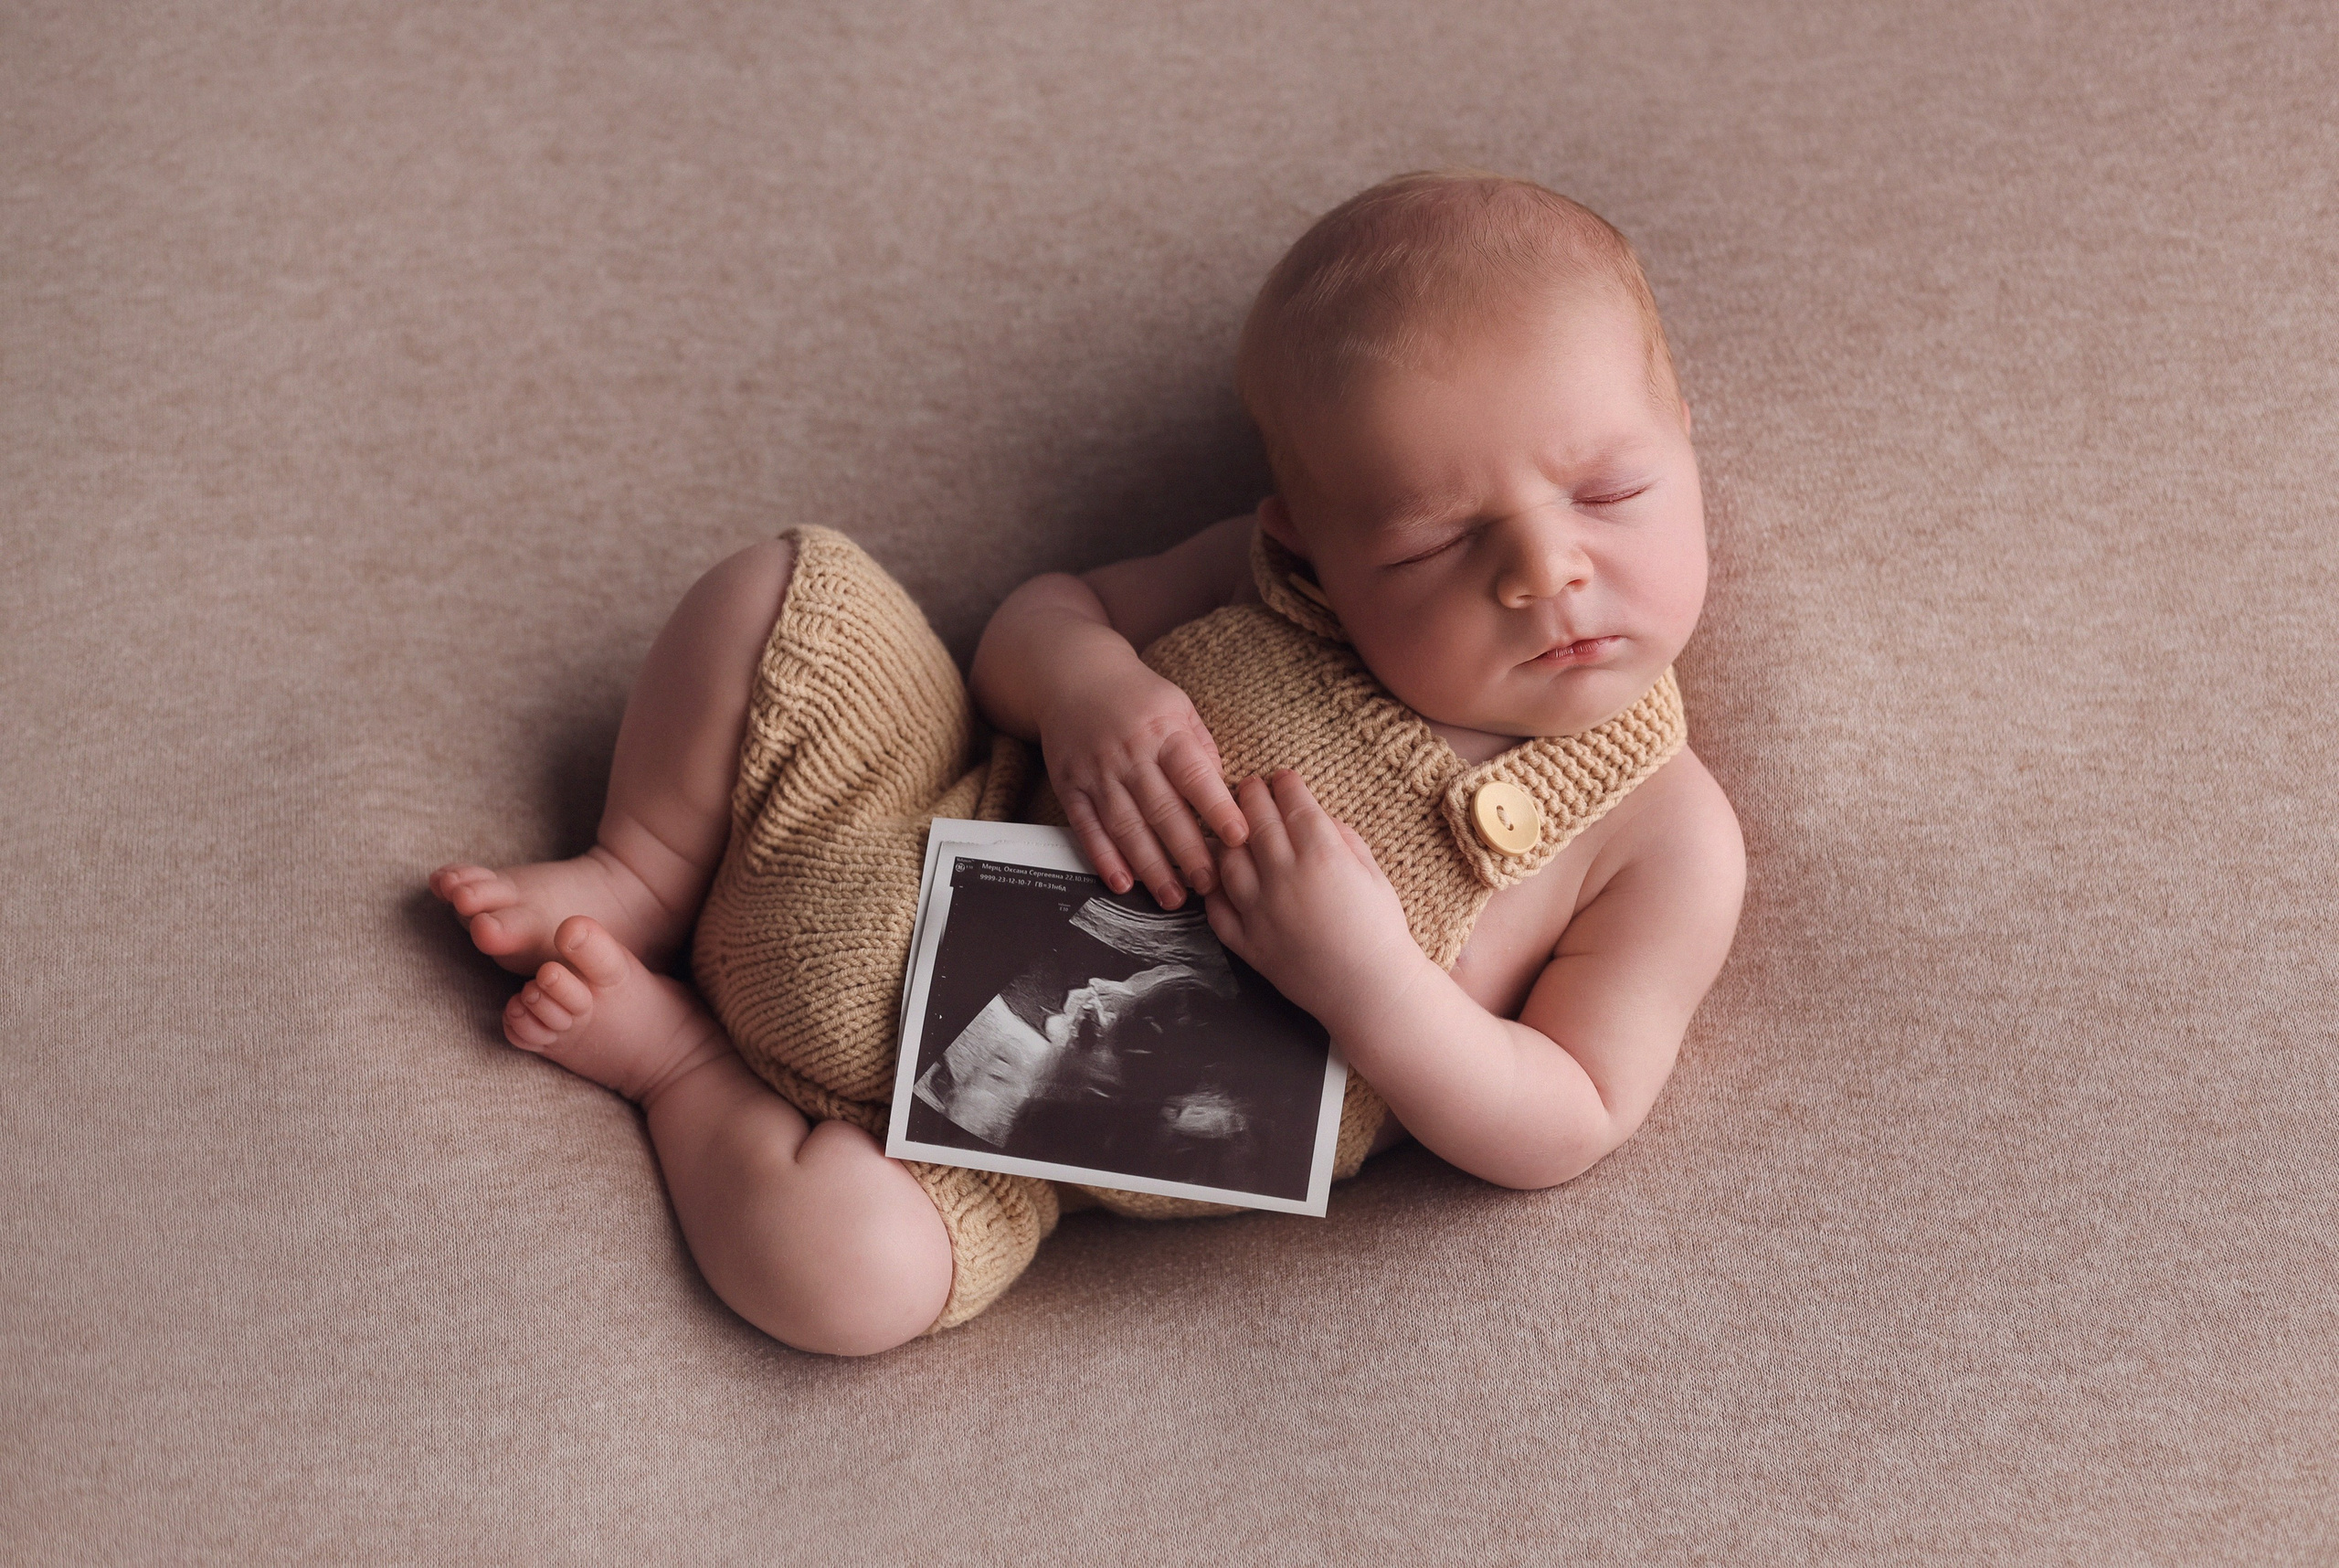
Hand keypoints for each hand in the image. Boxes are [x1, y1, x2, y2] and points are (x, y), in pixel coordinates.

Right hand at [1041, 664, 1248, 908]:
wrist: (1072, 677)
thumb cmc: (1137, 697)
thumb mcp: (1178, 707)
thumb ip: (1201, 749)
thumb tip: (1225, 794)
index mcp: (1163, 732)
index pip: (1194, 775)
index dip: (1217, 808)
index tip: (1238, 838)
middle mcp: (1130, 754)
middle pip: (1162, 811)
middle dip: (1188, 853)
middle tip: (1210, 885)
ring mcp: (1097, 773)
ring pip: (1126, 827)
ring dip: (1151, 867)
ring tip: (1174, 897)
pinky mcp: (1071, 787)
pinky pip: (1087, 829)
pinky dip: (1104, 859)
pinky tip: (1123, 883)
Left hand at [1203, 770, 1424, 1026]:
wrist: (1370, 991)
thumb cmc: (1381, 931)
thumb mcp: (1374, 874)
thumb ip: (1344, 840)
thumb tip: (1319, 819)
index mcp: (1321, 854)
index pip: (1292, 803)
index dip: (1285, 784)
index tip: (1282, 778)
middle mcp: (1283, 875)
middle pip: (1254, 820)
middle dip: (1251, 795)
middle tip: (1250, 787)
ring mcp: (1259, 909)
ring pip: (1227, 858)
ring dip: (1227, 837)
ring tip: (1233, 830)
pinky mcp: (1246, 941)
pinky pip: (1217, 907)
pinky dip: (1215, 888)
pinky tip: (1221, 878)